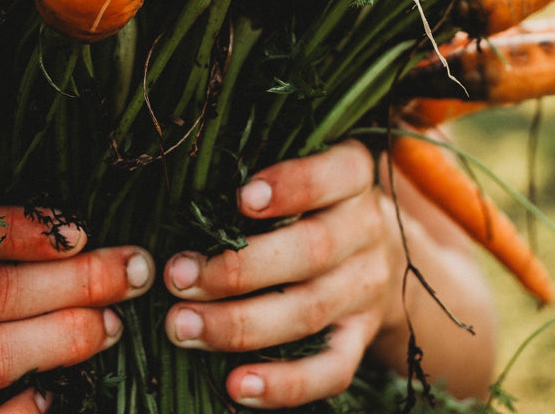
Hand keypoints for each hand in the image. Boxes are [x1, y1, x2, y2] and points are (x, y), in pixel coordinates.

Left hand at [162, 141, 403, 408]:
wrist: (377, 250)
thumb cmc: (310, 198)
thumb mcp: (302, 169)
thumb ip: (258, 173)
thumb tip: (182, 194)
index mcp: (351, 178)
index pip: (331, 177)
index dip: (290, 187)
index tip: (240, 198)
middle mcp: (366, 231)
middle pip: (311, 251)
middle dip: (237, 269)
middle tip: (177, 277)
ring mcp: (366, 289)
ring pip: (308, 312)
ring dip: (239, 325)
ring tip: (183, 327)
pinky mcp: (361, 338)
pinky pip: (330, 370)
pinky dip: (283, 384)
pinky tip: (236, 385)